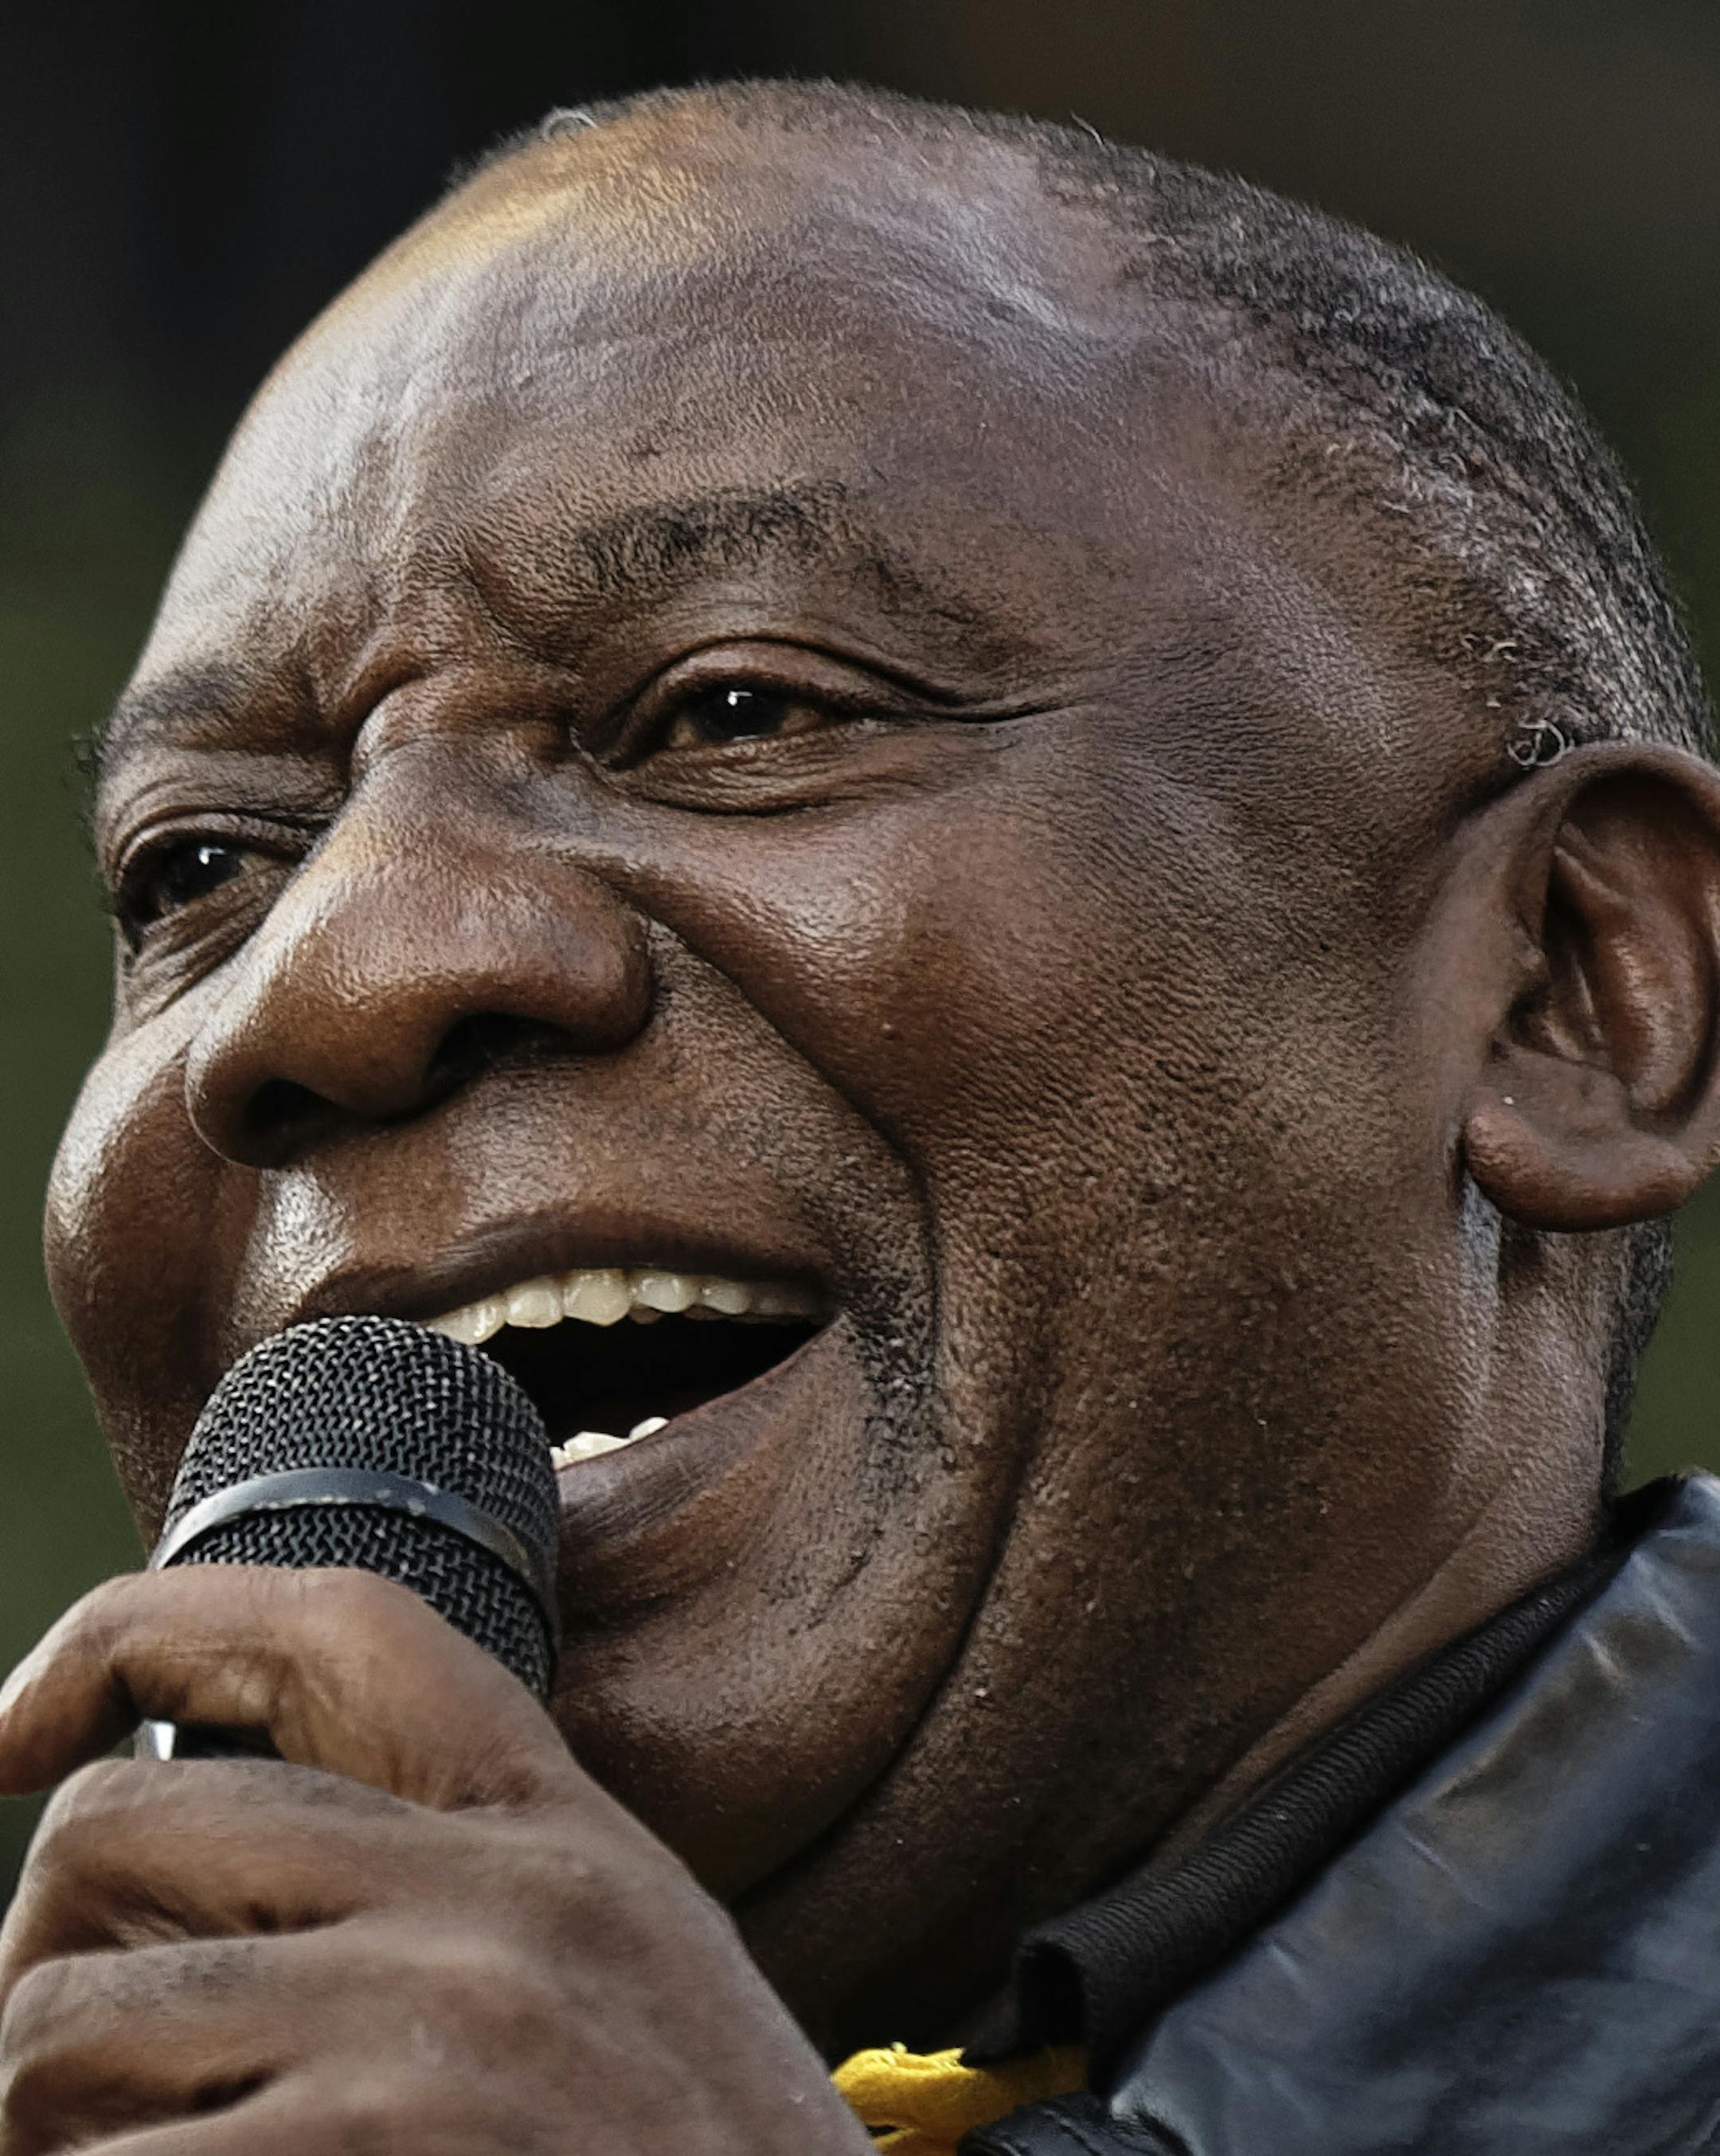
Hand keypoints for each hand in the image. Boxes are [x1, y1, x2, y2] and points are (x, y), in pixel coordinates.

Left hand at [0, 1568, 871, 2153]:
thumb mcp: (621, 1986)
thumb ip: (458, 1903)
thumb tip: (198, 1911)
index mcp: (562, 1839)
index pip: (342, 1629)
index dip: (147, 1630)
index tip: (19, 1722)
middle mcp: (494, 1902)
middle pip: (122, 1828)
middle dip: (38, 1957)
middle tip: (55, 2084)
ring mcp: (424, 2040)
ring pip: (58, 2022)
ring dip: (31, 2117)